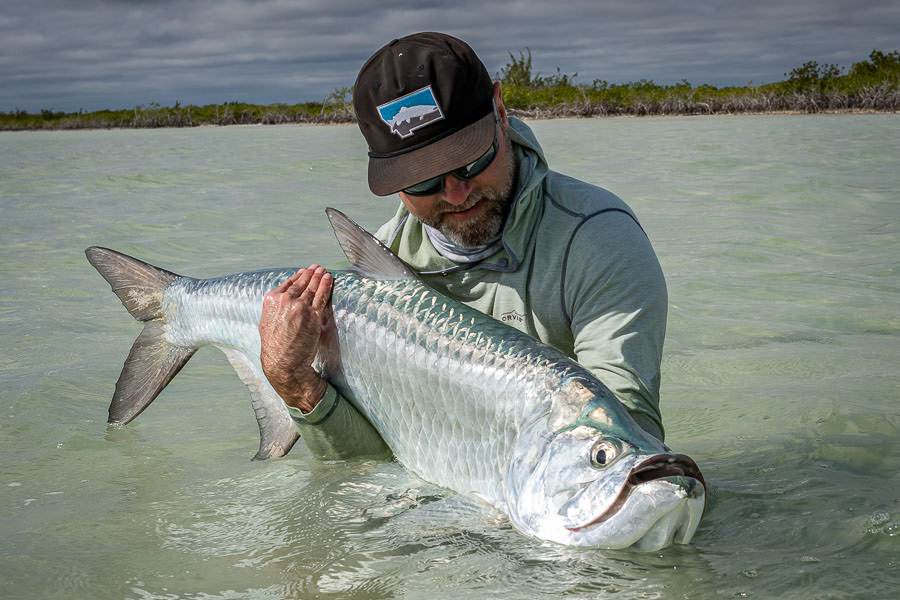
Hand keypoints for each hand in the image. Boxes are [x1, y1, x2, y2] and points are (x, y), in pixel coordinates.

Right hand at [259, 265, 332, 412]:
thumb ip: (274, 309)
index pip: (287, 284)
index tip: (304, 271)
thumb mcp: (266, 323)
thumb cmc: (274, 346)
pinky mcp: (313, 314)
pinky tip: (329, 279)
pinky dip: (327, 285)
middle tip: (317, 267)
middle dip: (310, 274)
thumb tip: (281, 301)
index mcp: (272, 300)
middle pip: (301, 283)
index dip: (298, 276)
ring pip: (312, 287)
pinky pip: (322, 296)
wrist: (283, 361)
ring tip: (324, 270)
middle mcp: (285, 300)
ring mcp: (300, 306)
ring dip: (320, 277)